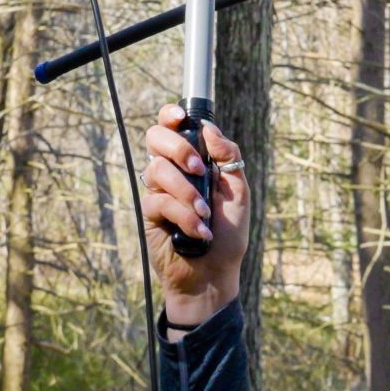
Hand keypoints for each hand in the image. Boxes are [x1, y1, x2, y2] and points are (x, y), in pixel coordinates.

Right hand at [140, 105, 248, 328]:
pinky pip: (159, 202)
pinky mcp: (150, 215)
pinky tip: (199, 232)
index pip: (172, 128)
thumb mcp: (239, 192)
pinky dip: (183, 216)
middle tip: (199, 169)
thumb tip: (209, 128)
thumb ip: (229, 157)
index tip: (180, 117)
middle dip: (178, 148)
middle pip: (155, 138)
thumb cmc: (228, 235)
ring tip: (205, 214)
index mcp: (194, 162)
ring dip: (186, 191)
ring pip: (157, 169)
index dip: (169, 115)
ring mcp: (159, 192)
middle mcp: (173, 172)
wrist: (214, 275)